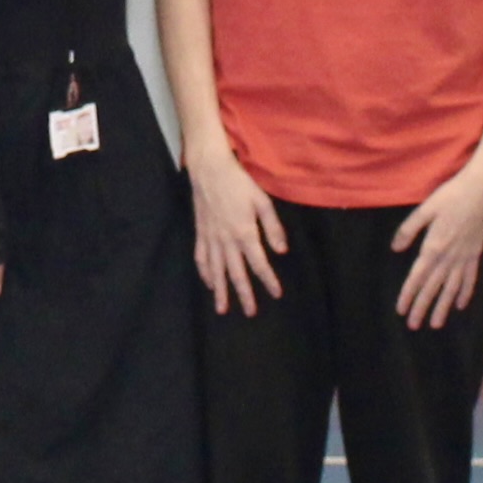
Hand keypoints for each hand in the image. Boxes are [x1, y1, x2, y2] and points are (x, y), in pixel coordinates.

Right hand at [190, 137, 287, 315]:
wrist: (209, 169)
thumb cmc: (239, 182)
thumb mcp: (262, 200)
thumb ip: (273, 227)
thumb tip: (281, 251)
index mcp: (245, 233)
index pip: (259, 263)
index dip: (268, 280)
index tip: (276, 294)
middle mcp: (227, 240)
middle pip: (236, 274)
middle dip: (244, 295)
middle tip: (250, 312)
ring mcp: (211, 238)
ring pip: (216, 271)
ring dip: (220, 291)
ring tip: (223, 309)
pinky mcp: (200, 233)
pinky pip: (201, 258)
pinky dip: (205, 273)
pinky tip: (209, 283)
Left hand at [392, 156, 482, 330]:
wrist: (482, 190)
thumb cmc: (451, 195)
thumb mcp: (425, 208)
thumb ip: (409, 229)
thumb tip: (395, 249)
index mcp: (434, 246)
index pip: (418, 276)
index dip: (408, 294)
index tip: (401, 310)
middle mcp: (449, 256)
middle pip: (433, 287)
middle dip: (422, 307)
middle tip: (413, 325)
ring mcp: (464, 257)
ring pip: (452, 288)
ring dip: (443, 307)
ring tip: (436, 324)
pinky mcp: (476, 253)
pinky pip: (470, 278)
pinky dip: (465, 293)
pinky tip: (460, 305)